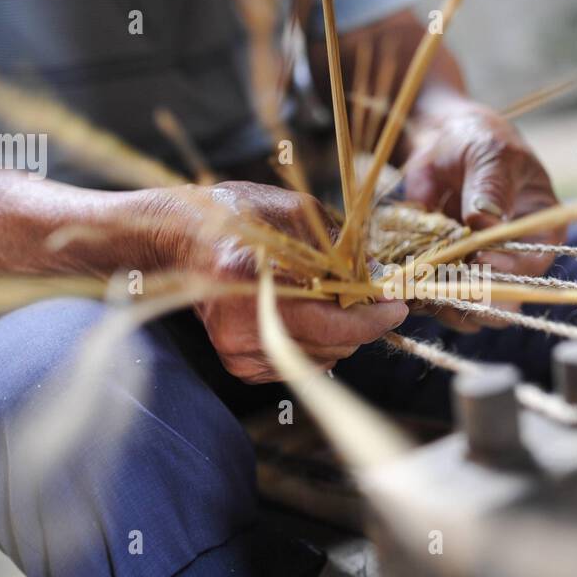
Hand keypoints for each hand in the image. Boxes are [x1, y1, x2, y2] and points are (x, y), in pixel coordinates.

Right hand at [153, 181, 407, 383]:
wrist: (179, 240)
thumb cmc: (233, 217)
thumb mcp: (291, 211)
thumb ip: (337, 242)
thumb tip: (378, 273)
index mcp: (250, 284)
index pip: (330, 323)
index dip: (373, 318)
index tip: (397, 305)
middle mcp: (242, 328)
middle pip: (333, 345)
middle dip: (360, 321)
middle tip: (367, 294)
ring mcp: (238, 351)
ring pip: (322, 358)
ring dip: (339, 332)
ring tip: (330, 298)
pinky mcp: (239, 365)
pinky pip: (301, 363)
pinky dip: (316, 342)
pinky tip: (305, 313)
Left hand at [402, 101, 564, 329]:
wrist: (440, 144)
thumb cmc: (478, 140)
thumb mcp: (489, 154)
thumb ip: (490, 186)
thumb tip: (485, 221)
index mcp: (541, 230)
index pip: (533, 265)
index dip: (510, 271)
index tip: (480, 260)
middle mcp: (514, 259)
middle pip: (505, 299)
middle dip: (477, 299)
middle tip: (448, 284)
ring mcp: (479, 271)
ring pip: (470, 309)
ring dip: (444, 302)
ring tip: (420, 283)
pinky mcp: (446, 274)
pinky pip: (437, 300)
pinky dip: (420, 297)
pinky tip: (404, 282)